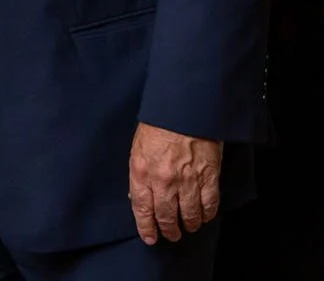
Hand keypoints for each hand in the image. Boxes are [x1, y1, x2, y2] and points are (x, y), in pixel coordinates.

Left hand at [128, 122, 221, 243]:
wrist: (185, 110)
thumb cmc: (158, 126)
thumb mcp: (137, 148)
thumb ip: (138, 174)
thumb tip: (138, 196)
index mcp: (142, 171)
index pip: (142, 208)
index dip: (146, 227)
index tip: (150, 237)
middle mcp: (164, 180)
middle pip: (166, 215)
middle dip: (168, 229)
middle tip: (171, 234)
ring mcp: (188, 180)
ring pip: (189, 214)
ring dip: (189, 225)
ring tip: (188, 227)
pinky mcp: (208, 177)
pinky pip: (209, 204)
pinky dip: (207, 214)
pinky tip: (204, 217)